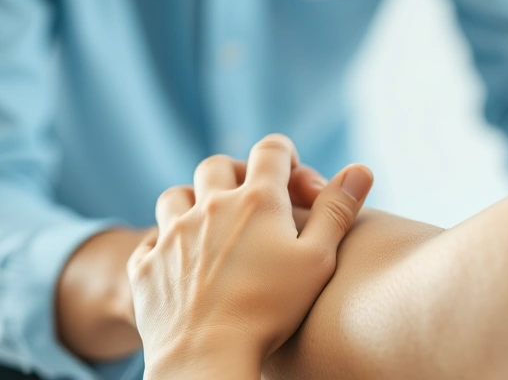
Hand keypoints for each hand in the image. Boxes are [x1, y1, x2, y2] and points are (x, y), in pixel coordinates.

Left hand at [128, 134, 373, 378]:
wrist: (207, 356)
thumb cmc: (271, 311)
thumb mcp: (317, 260)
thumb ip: (337, 211)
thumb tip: (361, 170)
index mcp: (256, 201)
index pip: (270, 150)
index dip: (284, 153)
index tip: (290, 169)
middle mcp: (209, 208)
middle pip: (217, 166)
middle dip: (236, 172)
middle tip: (251, 196)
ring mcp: (172, 235)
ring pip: (176, 196)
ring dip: (193, 201)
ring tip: (210, 224)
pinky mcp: (147, 266)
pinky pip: (149, 241)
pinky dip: (164, 243)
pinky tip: (180, 261)